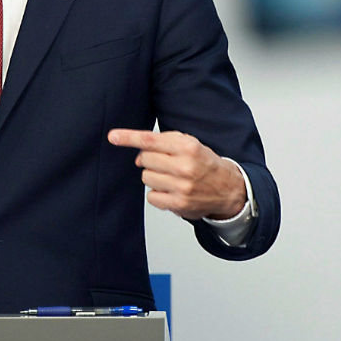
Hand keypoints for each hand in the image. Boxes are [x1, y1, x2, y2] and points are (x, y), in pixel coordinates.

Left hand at [107, 129, 245, 219]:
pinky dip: (157, 193)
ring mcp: (182, 187)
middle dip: (149, 160)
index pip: (151, 140)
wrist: (228, 189)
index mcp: (188, 147)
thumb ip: (164, 143)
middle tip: (165, 163)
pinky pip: (151, 196)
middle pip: (145, 159)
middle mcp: (185, 166)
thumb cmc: (205, 164)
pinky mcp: (179, 204)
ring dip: (154, 176)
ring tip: (171, 177)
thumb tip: (138, 155)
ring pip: (146, 178)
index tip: (112, 136)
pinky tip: (171, 190)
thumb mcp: (190, 144)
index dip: (129, 137)